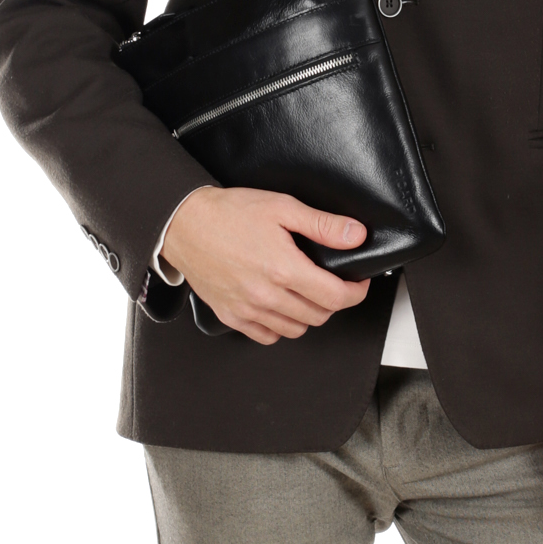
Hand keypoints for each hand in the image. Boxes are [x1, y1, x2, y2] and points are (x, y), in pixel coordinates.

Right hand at [160, 186, 370, 344]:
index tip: (358, 283)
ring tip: (306, 293)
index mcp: (284, 269)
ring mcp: (248, 310)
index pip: (336, 297)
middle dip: (334, 301)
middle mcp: (267, 295)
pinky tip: (281, 306)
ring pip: (296, 329)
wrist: (184, 224)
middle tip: (332, 283)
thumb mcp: (282, 207)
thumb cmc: (229, 213)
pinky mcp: (231, 316)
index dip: (355, 292)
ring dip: (309, 315)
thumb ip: (323, 224)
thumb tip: (356, 235)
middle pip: (319, 316)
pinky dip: (280, 326)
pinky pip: (267, 336)